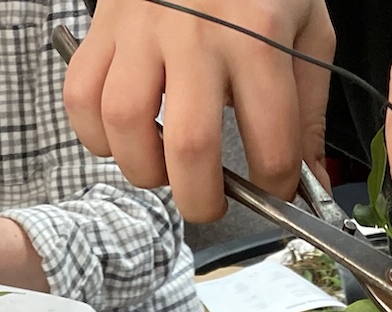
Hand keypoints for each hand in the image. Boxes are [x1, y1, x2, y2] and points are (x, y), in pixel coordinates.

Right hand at [63, 0, 334, 221]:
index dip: (277, 186)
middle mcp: (198, 36)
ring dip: (143, 168)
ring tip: (163, 168)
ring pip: (124, 124)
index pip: (271, 142)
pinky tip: (124, 136)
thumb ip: (307, 111)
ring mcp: (143, 30)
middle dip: (201, 199)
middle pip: (189, 146)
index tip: (275, 191)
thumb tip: (310, 181)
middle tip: (209, 203)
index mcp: (259, 39)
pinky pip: (80, 97)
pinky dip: (95, 134)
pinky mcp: (103, 27)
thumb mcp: (308, 29)